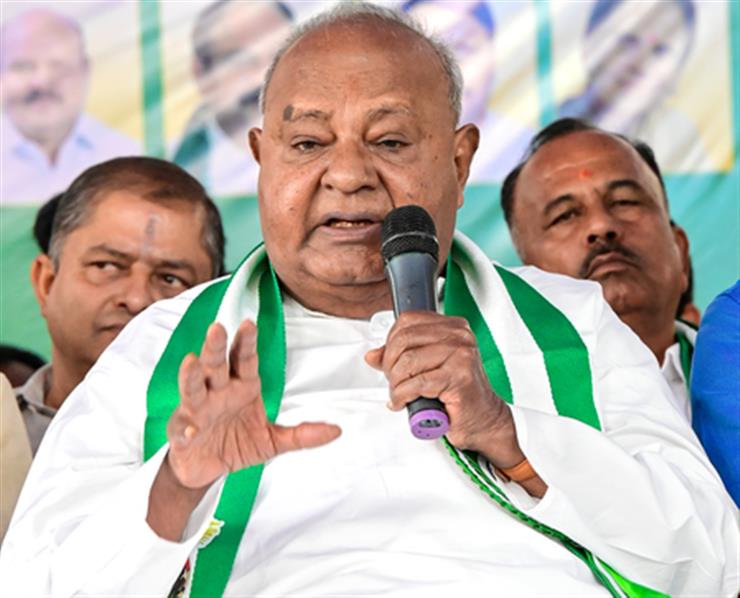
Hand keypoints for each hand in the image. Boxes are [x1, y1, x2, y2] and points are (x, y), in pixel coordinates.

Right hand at [167, 320, 340, 489]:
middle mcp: (217, 393)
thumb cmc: (236, 444)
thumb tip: (336, 431)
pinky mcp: (182, 434)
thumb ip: (302, 434)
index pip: (244, 359)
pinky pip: (183, 429)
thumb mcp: (273, 440)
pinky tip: (190, 427)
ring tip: (191, 362)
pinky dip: (185, 428)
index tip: (249, 324)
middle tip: (218, 328)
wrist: (206, 470)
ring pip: (192, 389)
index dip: (246, 342)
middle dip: (216, 347)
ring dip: (191, 375)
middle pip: (216, 365)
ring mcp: (197, 411)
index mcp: (241, 387)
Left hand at [365, 312, 521, 466]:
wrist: (483, 419)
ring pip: (408, 361)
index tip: (389, 361)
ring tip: (399, 394)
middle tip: (393, 382)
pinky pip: (417, 383)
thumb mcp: (426, 368)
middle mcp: (459, 336)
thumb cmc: (458, 393)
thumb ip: (400, 357)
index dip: (390, 342)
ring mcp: (461, 355)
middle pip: (404, 339)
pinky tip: (404, 402)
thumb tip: (373, 355)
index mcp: (453, 327)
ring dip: (396, 383)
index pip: (407, 321)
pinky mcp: (459, 377)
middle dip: (389, 365)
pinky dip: (403, 395)